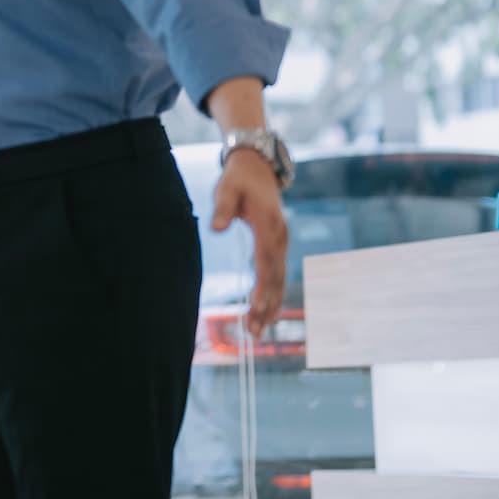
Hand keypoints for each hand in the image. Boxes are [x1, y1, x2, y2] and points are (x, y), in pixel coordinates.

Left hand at [209, 149, 288, 337]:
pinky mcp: (278, 245)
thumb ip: (222, 208)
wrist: (258, 166)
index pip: (266, 260)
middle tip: (254, 331)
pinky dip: (273, 295)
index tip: (255, 306)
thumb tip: (216, 229)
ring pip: (279, 279)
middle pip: (275, 276)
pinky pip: (277, 274)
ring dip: (270, 306)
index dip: (262, 285)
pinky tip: (266, 315)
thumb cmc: (238, 179)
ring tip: (258, 332)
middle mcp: (280, 236)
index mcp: (268, 224)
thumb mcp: (226, 188)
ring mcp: (282, 241)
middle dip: (266, 305)